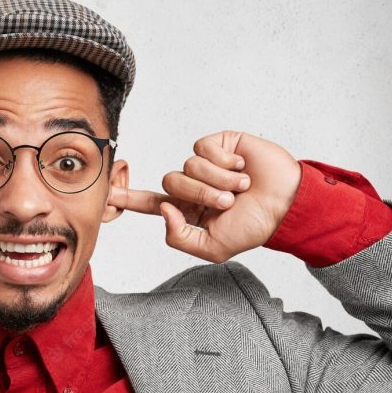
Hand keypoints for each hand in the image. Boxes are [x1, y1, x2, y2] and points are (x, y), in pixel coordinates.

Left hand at [109, 131, 301, 262]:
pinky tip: (241, 167)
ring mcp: (205, 164)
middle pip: (171, 183)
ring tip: (240, 187)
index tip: (104, 195)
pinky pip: (203, 149)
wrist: (287, 204)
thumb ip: (180, 237)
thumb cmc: (255, 227)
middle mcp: (192, 185)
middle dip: (200, 194)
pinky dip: (223, 162)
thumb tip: (164, 210)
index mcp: (187, 210)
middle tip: (228, 202)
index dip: (127, 198)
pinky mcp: (219, 145)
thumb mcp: (214, 248)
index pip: (150, 203)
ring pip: (187, 166)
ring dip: (217, 180)